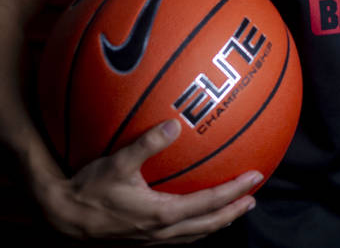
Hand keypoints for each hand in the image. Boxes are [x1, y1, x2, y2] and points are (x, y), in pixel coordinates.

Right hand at [34, 119, 261, 242]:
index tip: (255, 178)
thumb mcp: (118, 162)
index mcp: (161, 214)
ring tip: (232, 209)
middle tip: (253, 198)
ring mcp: (151, 239)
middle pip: (208, 225)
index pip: (208, 204)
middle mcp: (161, 231)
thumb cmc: (89, 189)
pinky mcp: (141, 240)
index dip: (234, 192)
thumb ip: (148, 143)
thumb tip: (174, 123)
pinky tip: (194, 215)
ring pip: (194, 234)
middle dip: (233, 211)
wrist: (63, 218)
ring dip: (217, 221)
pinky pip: (178, 236)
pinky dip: (195, 226)